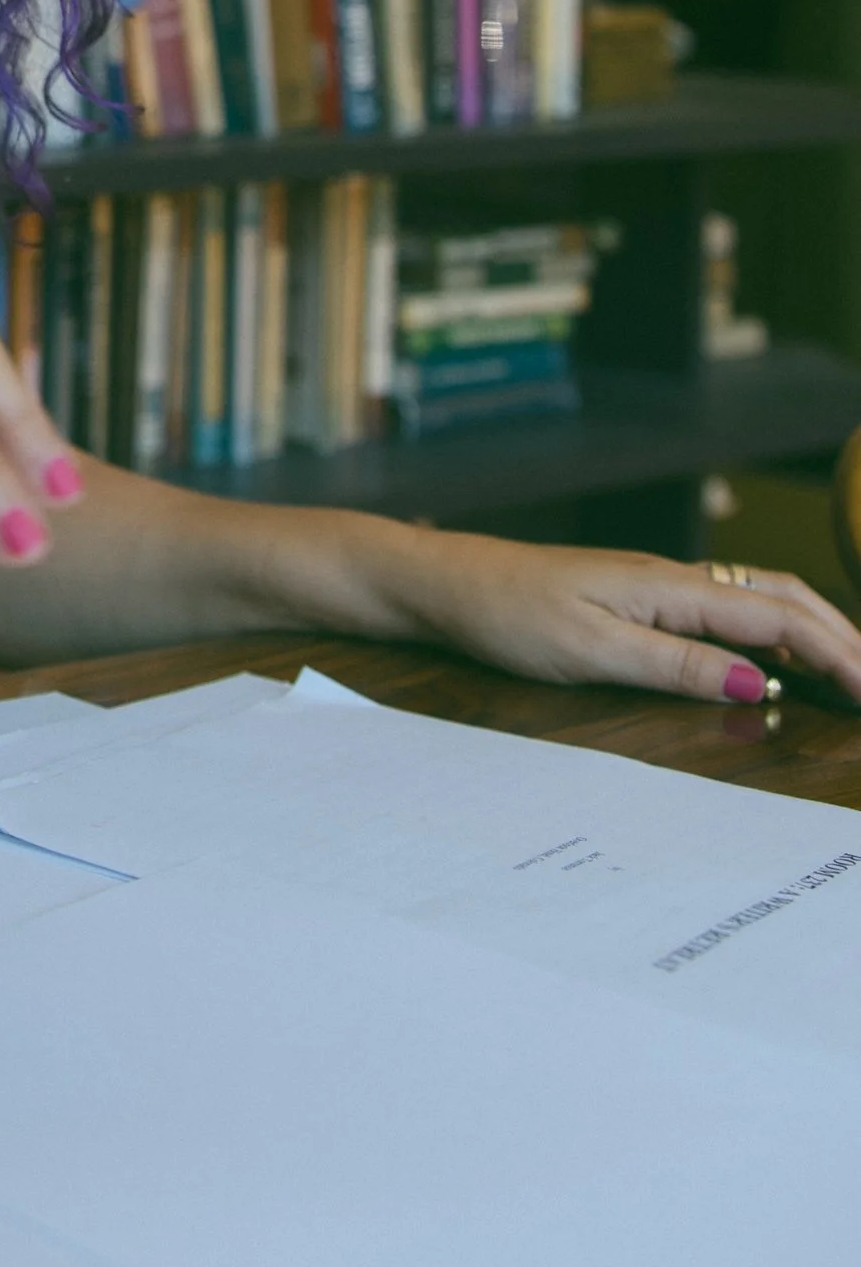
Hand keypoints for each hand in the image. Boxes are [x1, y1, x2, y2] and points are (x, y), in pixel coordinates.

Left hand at [405, 529, 860, 708]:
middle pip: (785, 599)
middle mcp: (676, 580)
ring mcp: (660, 587)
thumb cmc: (508, 614)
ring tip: (850, 677)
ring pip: (761, 601)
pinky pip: (727, 611)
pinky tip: (779, 664)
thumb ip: (678, 666)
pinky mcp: (641, 600)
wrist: (446, 584)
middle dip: (844, 640)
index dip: (842, 656)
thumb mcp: (592, 651)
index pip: (783, 618)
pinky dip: (773, 634)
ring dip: (814, 634)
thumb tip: (762, 686)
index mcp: (673, 588)